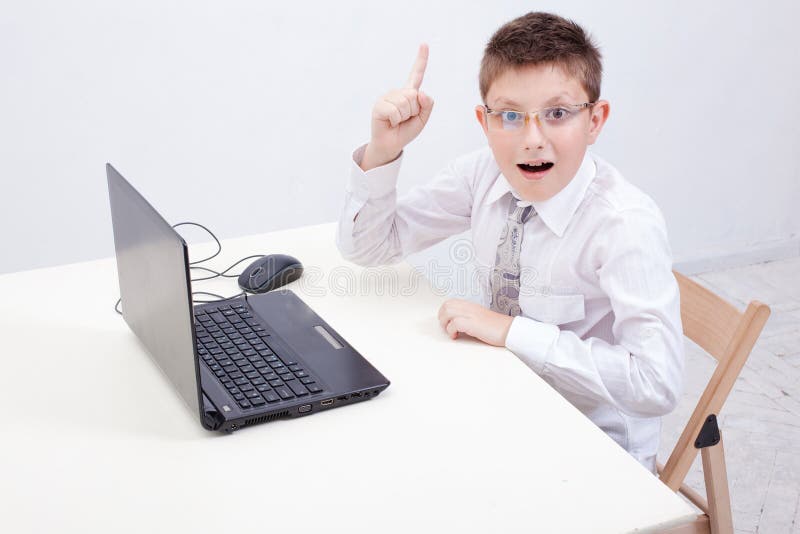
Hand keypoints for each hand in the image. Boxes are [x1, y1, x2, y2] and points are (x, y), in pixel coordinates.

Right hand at [361, 44, 434, 170]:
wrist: (390, 144)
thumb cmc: (405, 131)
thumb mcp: (422, 119)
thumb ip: (427, 105)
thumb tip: (420, 93)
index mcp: (409, 93)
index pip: (416, 74)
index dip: (421, 59)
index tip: (424, 44)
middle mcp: (398, 92)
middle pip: (415, 96)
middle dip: (414, 111)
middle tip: (404, 119)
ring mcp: (388, 97)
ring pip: (405, 103)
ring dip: (404, 117)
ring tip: (397, 121)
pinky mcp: (379, 104)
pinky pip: (395, 110)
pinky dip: (395, 120)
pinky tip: (389, 122)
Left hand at [437, 298, 514, 346]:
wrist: (509, 330)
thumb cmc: (497, 327)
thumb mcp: (480, 318)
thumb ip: (469, 318)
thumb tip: (456, 323)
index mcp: (471, 306)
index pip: (451, 302)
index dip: (444, 312)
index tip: (445, 321)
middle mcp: (470, 308)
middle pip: (447, 305)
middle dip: (442, 317)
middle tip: (446, 327)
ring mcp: (471, 314)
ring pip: (448, 311)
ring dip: (445, 323)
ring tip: (450, 331)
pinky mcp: (472, 323)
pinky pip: (454, 323)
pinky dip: (451, 331)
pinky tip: (456, 336)